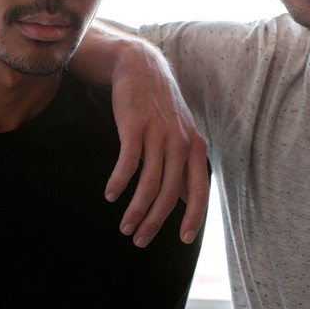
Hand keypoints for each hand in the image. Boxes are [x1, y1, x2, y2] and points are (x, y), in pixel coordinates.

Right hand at [103, 40, 208, 247]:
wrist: (140, 68)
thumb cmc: (160, 107)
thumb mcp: (181, 134)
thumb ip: (185, 166)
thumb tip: (186, 200)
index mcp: (195, 147)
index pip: (198, 190)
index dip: (193, 217)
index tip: (183, 239)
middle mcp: (181, 143)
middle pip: (169, 194)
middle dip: (154, 222)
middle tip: (139, 240)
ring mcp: (158, 135)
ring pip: (148, 184)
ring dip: (135, 210)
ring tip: (124, 226)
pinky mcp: (134, 127)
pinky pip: (128, 164)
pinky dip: (119, 183)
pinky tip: (111, 195)